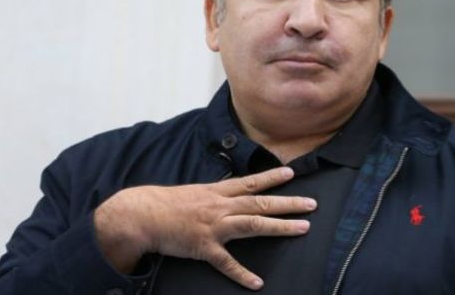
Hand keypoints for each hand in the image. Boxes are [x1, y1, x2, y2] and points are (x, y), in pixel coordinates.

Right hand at [94, 166, 315, 289]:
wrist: (141, 215)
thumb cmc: (166, 204)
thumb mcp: (194, 192)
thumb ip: (214, 194)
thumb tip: (230, 191)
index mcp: (217, 192)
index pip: (250, 182)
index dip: (272, 177)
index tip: (292, 172)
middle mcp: (220, 206)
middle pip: (260, 202)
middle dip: (288, 202)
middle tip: (312, 204)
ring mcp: (214, 226)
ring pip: (253, 224)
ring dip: (279, 226)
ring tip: (302, 228)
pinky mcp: (204, 247)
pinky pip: (226, 263)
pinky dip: (242, 274)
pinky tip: (257, 283)